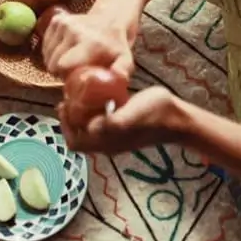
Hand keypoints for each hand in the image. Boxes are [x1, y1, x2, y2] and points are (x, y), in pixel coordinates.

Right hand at [41, 8, 134, 80]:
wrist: (110, 18)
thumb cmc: (116, 45)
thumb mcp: (125, 59)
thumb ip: (122, 70)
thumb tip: (118, 77)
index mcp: (90, 43)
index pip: (63, 65)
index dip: (65, 77)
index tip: (74, 79)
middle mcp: (74, 31)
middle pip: (53, 63)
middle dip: (60, 72)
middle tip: (73, 71)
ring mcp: (63, 24)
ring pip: (47, 55)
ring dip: (55, 62)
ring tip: (71, 60)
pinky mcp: (56, 20)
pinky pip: (45, 46)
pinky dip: (52, 52)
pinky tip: (66, 51)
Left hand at [59, 86, 184, 153]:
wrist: (177, 119)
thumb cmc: (155, 114)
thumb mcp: (134, 113)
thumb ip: (114, 121)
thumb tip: (91, 127)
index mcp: (108, 143)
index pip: (76, 142)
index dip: (65, 126)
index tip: (63, 104)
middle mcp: (109, 144)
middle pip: (80, 137)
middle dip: (70, 119)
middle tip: (68, 98)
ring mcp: (116, 138)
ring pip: (89, 131)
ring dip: (80, 116)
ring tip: (79, 96)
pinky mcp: (123, 130)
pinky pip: (100, 125)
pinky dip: (92, 114)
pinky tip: (98, 97)